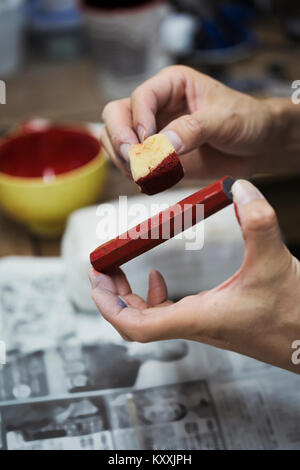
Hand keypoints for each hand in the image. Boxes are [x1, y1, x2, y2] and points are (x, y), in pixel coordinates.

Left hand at [89, 180, 299, 373]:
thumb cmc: (294, 314)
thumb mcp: (275, 261)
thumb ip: (258, 220)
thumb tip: (238, 187)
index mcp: (198, 317)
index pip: (137, 326)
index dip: (110, 308)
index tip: (95, 284)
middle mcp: (194, 326)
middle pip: (135, 323)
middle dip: (112, 297)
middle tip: (99, 271)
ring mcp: (200, 325)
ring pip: (149, 319)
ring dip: (129, 297)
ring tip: (119, 272)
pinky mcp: (210, 321)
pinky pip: (168, 313)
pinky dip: (154, 296)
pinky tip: (157, 278)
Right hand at [100, 66, 297, 178]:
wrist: (257, 146)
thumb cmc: (246, 120)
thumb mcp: (224, 119)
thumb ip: (193, 129)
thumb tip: (163, 145)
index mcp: (171, 85)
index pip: (141, 97)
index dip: (139, 119)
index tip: (147, 141)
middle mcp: (156, 107)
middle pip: (116, 116)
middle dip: (120, 138)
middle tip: (135, 160)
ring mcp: (152, 133)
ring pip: (116, 141)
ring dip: (123, 159)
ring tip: (146, 173)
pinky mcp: (155, 157)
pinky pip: (131, 164)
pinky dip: (134, 174)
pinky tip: (152, 180)